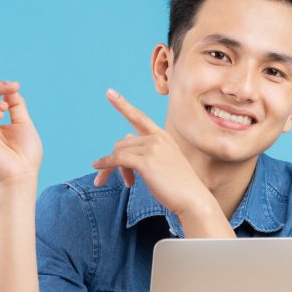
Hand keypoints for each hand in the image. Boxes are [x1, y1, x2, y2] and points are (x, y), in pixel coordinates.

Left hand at [92, 89, 212, 217]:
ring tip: (126, 185)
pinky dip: (105, 165)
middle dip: (117, 161)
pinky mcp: (145, 161)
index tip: (109, 92)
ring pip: (118, 153)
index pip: (139, 117)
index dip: (123, 105)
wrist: (194, 199)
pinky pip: (117, 159)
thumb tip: (122, 142)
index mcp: (163, 136)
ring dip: (113, 169)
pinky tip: (98, 170)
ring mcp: (152, 148)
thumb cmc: (179, 186)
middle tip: (126, 181)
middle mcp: (157, 138)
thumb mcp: (164, 163)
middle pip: (122, 143)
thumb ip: (145, 150)